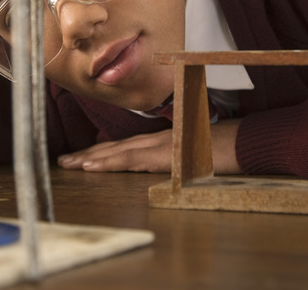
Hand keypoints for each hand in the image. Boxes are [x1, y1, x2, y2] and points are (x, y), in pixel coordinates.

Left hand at [57, 118, 241, 174]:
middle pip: (116, 147)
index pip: (126, 146)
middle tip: (65, 160)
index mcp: (162, 142)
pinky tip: (92, 166)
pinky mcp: (162, 155)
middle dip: (89, 154)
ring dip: (91, 157)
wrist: (242, 142)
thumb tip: (166, 166)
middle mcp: (156, 140)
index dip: (103, 151)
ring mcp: (159, 145)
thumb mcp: (194, 155)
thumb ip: (177, 159)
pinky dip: (109, 162)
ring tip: (69, 164)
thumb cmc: (223, 149)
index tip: (82, 157)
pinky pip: (130, 159)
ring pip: (118, 151)